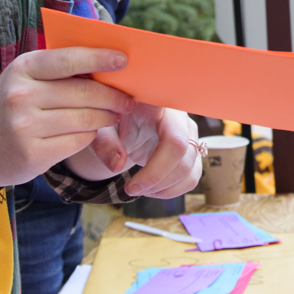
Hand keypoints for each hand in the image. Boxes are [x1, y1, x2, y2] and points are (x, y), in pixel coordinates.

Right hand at [0, 47, 135, 186]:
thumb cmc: (15, 106)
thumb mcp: (27, 79)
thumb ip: (60, 69)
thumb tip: (109, 61)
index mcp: (22, 68)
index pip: (67, 60)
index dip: (99, 58)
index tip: (124, 60)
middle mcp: (21, 96)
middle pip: (83, 93)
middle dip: (113, 96)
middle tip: (128, 100)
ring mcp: (25, 126)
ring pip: (85, 119)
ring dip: (107, 117)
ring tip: (115, 115)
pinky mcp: (33, 153)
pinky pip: (78, 141)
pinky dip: (91, 135)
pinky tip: (92, 132)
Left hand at [62, 96, 192, 189]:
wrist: (121, 121)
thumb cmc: (111, 120)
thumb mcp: (100, 128)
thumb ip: (105, 143)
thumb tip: (117, 165)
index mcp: (157, 104)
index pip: (171, 134)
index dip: (157, 165)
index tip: (131, 184)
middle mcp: (179, 116)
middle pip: (182, 152)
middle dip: (156, 178)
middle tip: (131, 189)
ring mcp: (188, 133)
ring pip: (189, 167)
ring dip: (164, 187)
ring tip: (139, 189)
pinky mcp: (190, 149)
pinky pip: (192, 175)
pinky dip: (173, 190)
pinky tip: (152, 190)